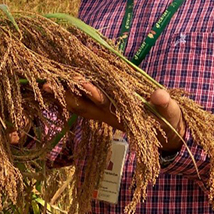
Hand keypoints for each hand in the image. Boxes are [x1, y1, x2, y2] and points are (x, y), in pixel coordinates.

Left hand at [42, 82, 184, 152]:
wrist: (164, 132)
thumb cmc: (167, 119)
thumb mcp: (170, 112)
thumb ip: (164, 104)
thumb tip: (160, 95)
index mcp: (122, 113)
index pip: (103, 103)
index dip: (91, 93)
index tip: (80, 81)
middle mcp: (107, 114)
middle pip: (81, 105)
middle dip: (65, 95)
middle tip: (47, 83)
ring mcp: (102, 112)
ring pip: (77, 104)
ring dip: (61, 95)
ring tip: (43, 84)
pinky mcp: (100, 108)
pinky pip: (79, 102)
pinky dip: (68, 93)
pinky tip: (55, 83)